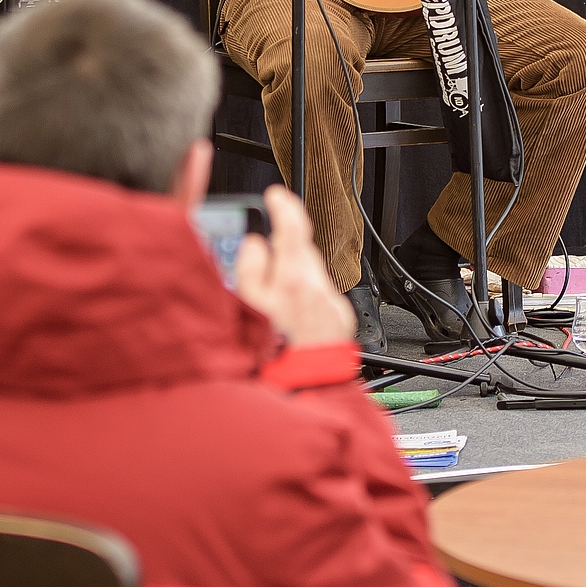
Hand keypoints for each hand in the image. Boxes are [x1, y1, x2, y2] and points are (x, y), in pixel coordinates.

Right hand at [232, 185, 355, 347]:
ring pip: (311, 276)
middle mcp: (319, 288)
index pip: (294, 227)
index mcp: (294, 280)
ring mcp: (332, 305)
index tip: (276, 195)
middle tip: (263, 251)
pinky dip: (304, 300)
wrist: (307, 391)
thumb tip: (255, 244)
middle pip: (303, 251)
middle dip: (284, 247)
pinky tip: (289, 320)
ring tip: (270, 300)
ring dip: (292, 277)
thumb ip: (249, 269)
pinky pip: (320, 299)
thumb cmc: (272, 357)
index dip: (284, 205)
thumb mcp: (245, 309)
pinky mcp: (339, 321)